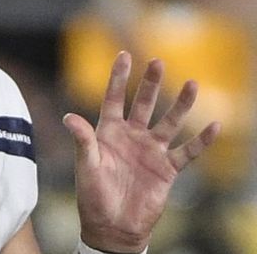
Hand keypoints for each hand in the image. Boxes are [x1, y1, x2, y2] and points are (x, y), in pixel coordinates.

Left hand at [63, 51, 220, 252]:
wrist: (112, 226)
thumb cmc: (93, 195)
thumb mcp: (86, 165)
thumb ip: (83, 140)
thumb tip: (68, 116)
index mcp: (108, 131)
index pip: (114, 97)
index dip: (118, 77)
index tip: (125, 54)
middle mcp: (131, 136)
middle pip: (144, 104)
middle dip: (151, 83)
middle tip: (158, 61)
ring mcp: (151, 151)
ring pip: (169, 122)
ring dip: (180, 104)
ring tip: (192, 83)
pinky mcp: (167, 169)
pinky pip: (187, 151)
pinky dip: (201, 140)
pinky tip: (214, 125)